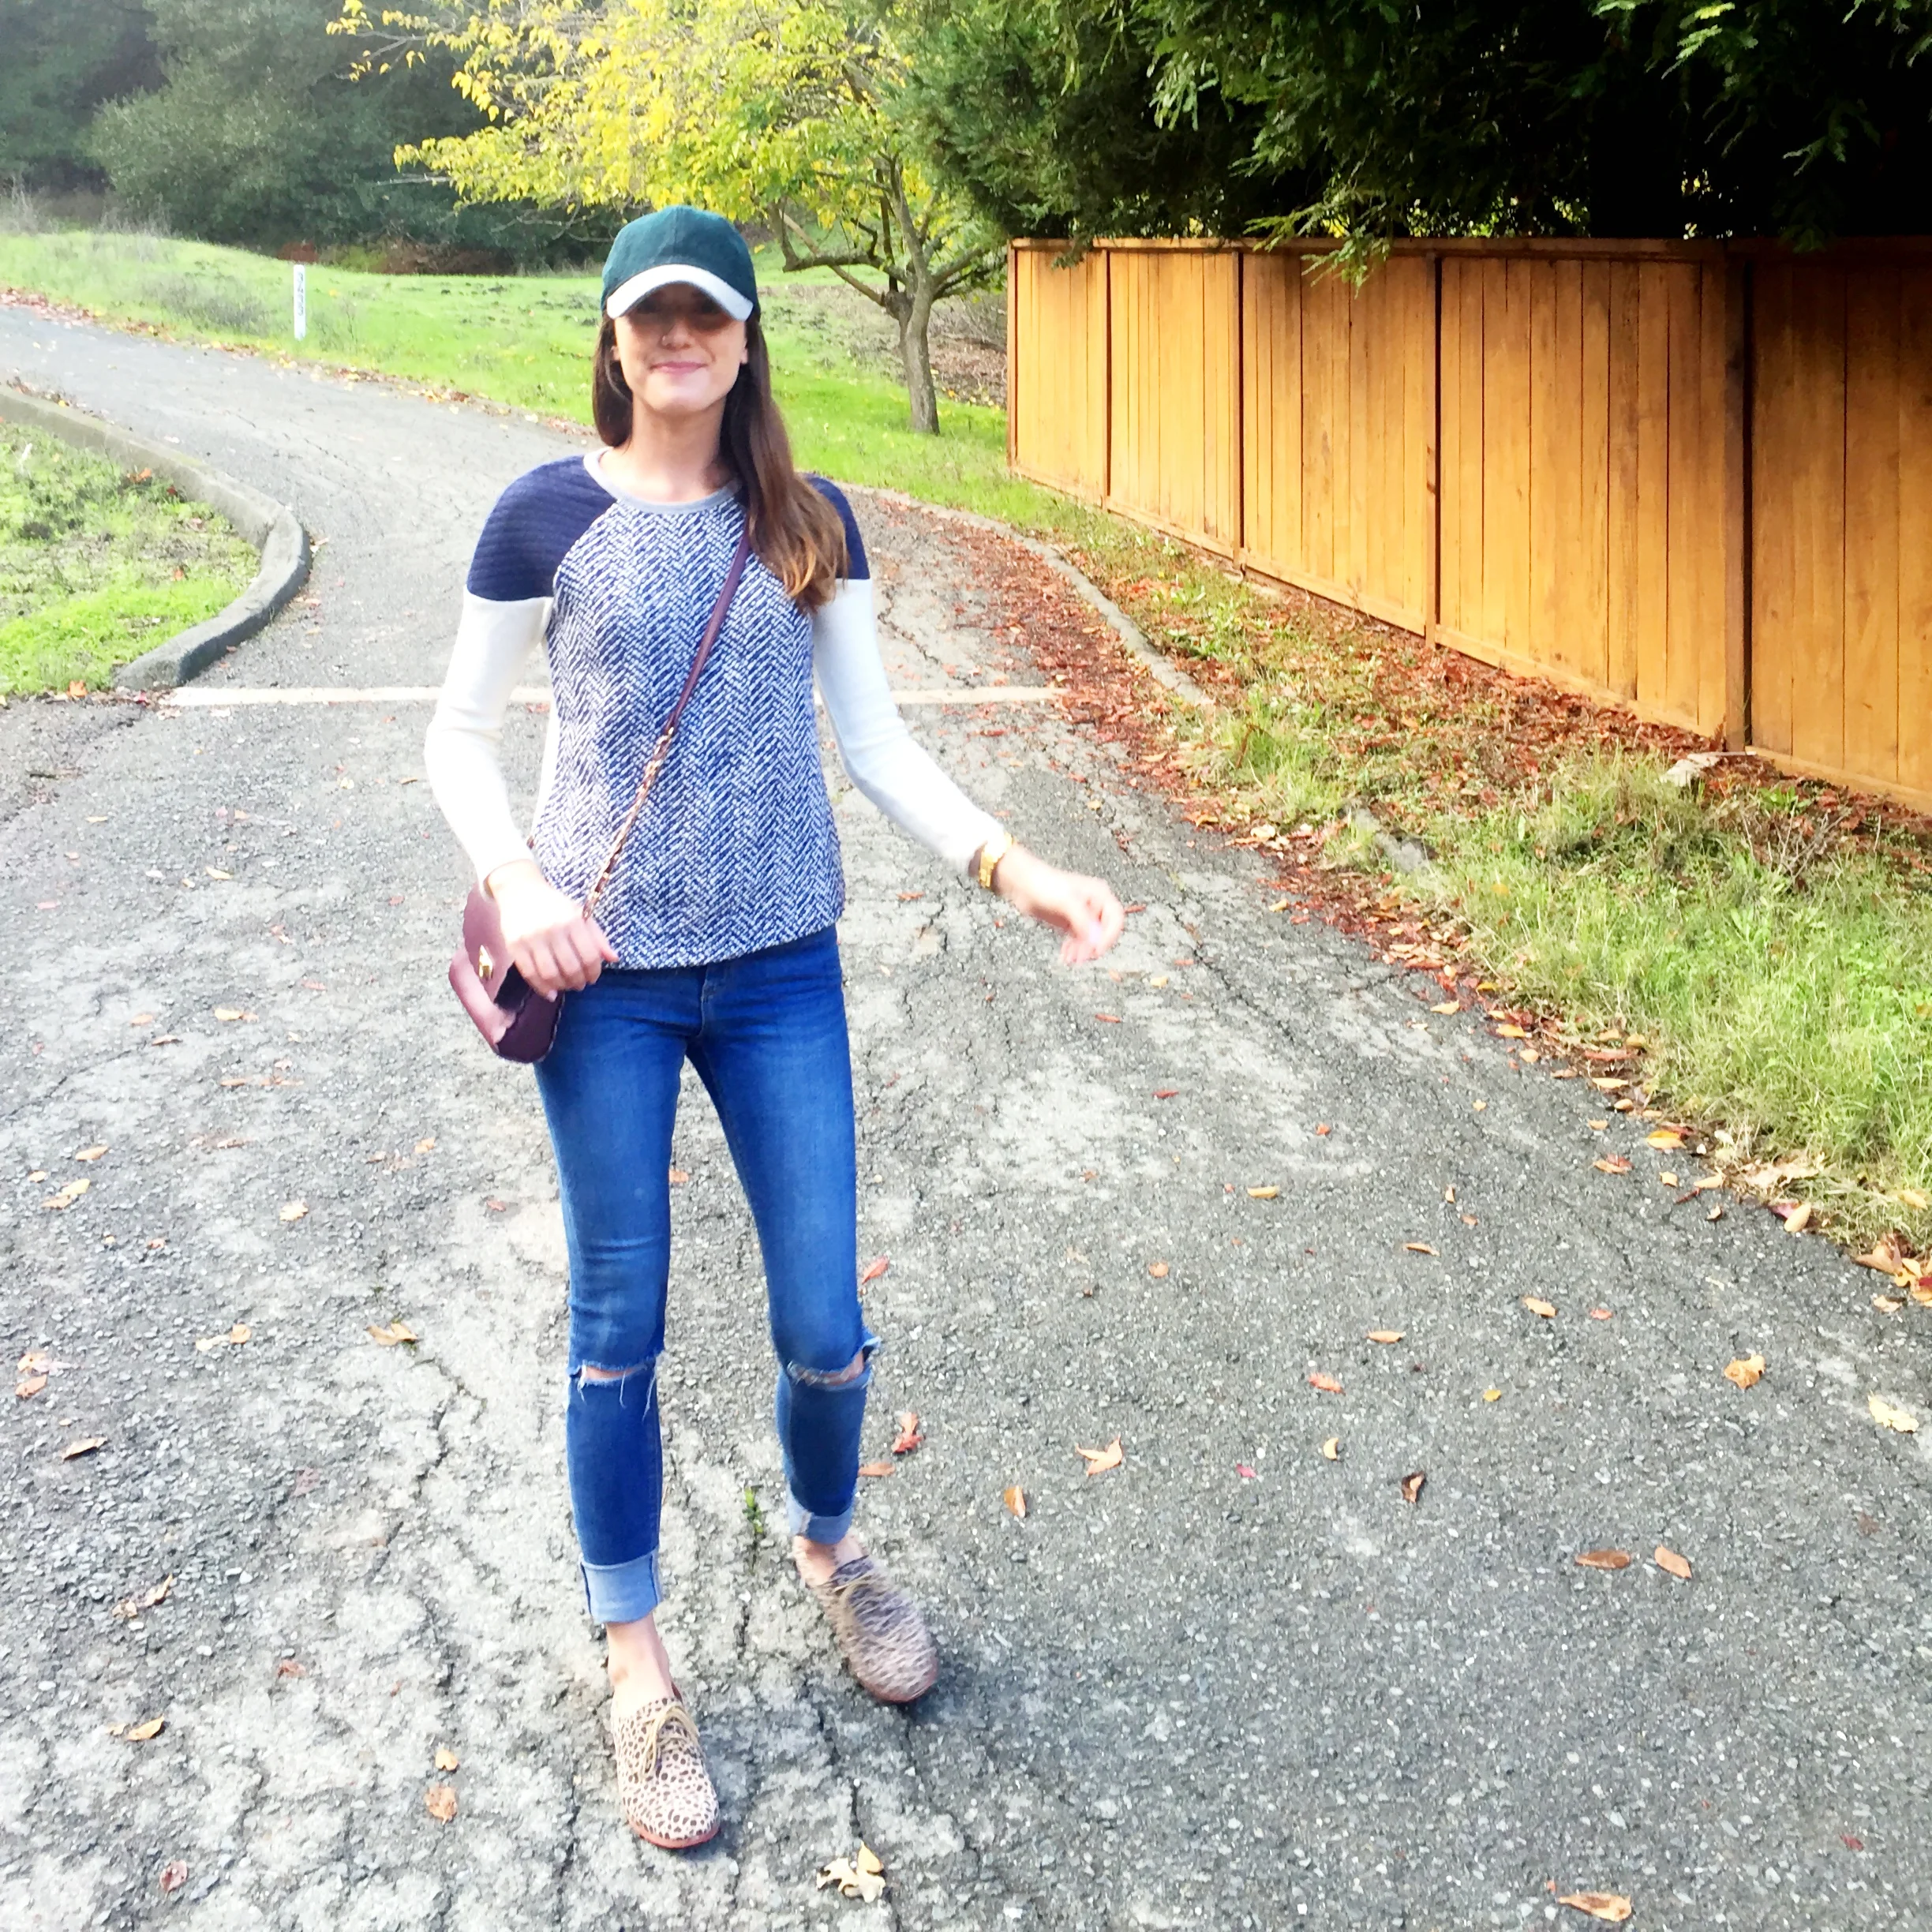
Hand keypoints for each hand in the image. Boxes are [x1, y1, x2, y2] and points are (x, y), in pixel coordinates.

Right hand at [485, 859, 616, 995]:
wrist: (520, 891)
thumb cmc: (555, 905)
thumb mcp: (580, 914)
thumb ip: (598, 937)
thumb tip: (614, 959)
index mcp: (572, 920)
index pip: (589, 955)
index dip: (594, 972)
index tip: (593, 978)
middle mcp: (553, 929)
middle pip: (570, 967)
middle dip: (578, 981)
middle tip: (579, 984)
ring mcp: (532, 938)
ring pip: (550, 973)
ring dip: (561, 986)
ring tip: (565, 986)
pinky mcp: (514, 946)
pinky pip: (529, 974)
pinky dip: (542, 988)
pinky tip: (550, 992)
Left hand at [989, 844, 1124, 964]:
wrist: (1022, 883)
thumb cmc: (1045, 884)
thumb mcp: (1066, 902)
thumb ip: (1082, 920)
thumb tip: (1095, 940)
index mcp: (1100, 894)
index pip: (1116, 919)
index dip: (1110, 935)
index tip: (1097, 949)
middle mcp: (1094, 905)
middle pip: (1103, 932)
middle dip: (1092, 946)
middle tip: (1080, 958)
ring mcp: (1082, 915)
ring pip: (1090, 939)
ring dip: (1082, 951)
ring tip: (1070, 959)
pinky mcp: (1070, 923)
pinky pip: (1078, 940)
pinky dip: (1074, 950)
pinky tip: (1066, 956)